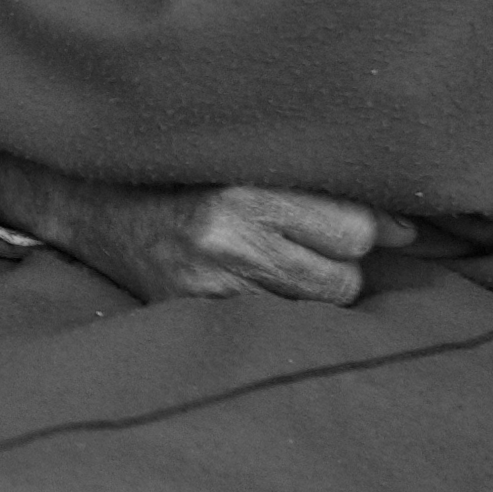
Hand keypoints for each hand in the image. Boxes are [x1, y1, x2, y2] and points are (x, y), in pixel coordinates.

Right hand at [0, 144, 412, 305]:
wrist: (88, 205)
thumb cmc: (176, 176)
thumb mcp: (241, 165)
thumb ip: (312, 190)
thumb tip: (404, 228)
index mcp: (245, 196)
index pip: (353, 228)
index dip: (376, 229)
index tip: (387, 228)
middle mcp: (230, 244)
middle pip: (343, 278)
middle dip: (341, 265)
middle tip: (317, 248)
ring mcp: (211, 289)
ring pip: (316, 308)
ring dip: (314, 292)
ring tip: (285, 269)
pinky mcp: (196, 317)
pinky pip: (276, 326)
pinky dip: (280, 312)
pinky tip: (261, 291)